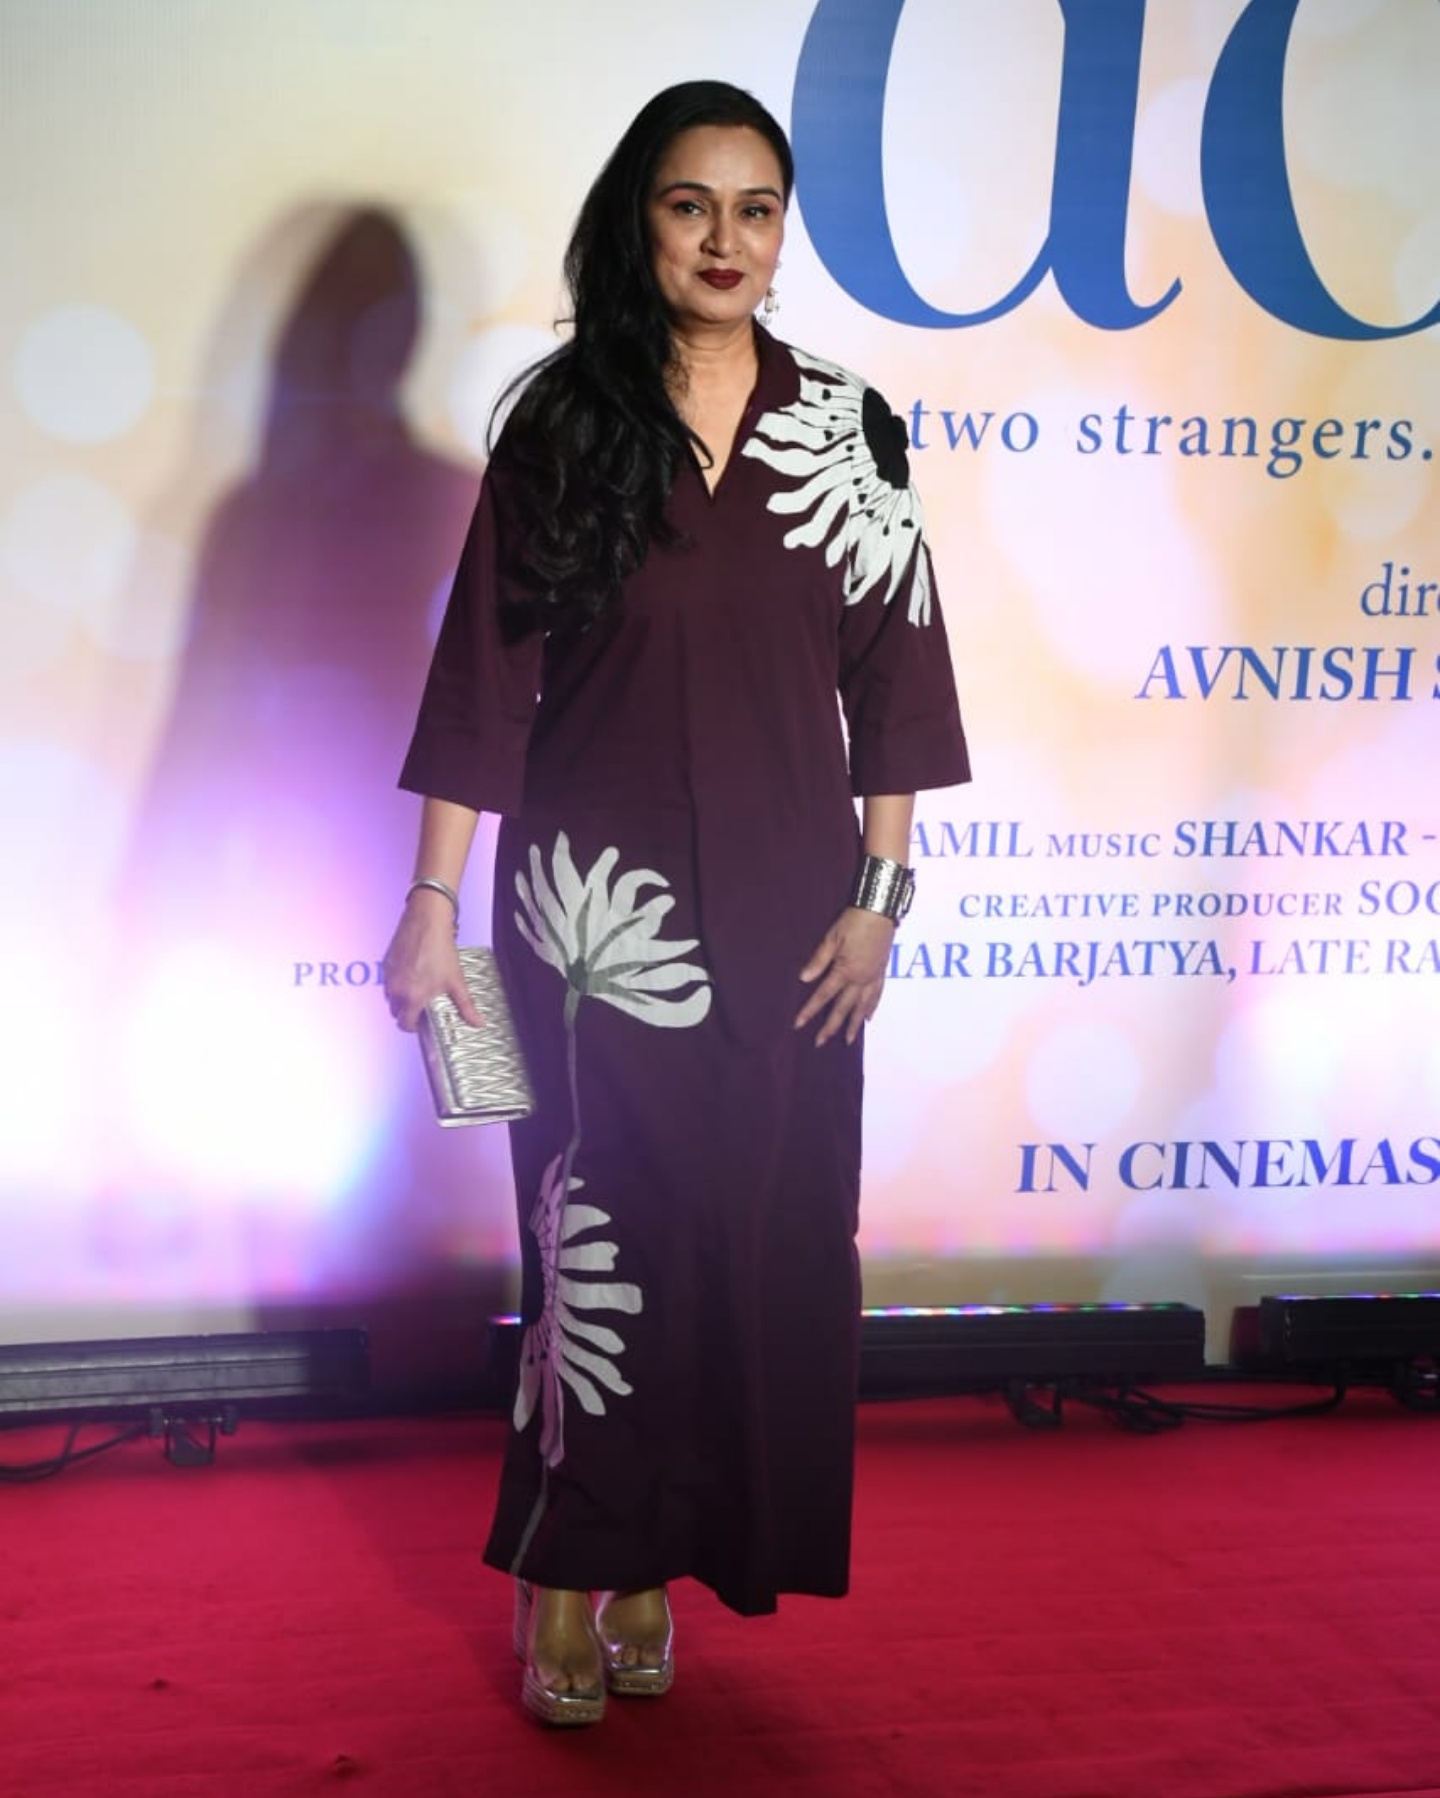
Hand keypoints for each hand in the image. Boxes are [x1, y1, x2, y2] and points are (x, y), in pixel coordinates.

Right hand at [381, 892, 482, 1032]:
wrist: (427, 921)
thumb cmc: (441, 949)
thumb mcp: (456, 980)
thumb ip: (465, 1006)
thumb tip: (477, 1023)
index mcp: (411, 997)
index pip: (405, 1024)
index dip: (414, 1026)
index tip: (423, 1022)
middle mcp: (396, 989)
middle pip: (396, 1012)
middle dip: (407, 1013)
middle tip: (423, 1006)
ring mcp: (389, 976)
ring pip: (391, 997)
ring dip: (401, 998)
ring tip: (419, 988)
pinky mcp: (386, 963)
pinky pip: (388, 981)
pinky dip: (397, 983)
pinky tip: (413, 973)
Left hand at [794, 907, 894, 1045]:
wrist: (880, 910)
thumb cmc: (853, 921)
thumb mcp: (832, 938)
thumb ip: (818, 960)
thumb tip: (804, 978)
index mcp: (845, 970)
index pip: (824, 995)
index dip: (810, 1010)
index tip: (798, 1024)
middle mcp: (861, 979)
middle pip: (844, 1007)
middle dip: (831, 1026)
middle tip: (821, 1042)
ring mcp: (873, 977)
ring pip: (863, 1006)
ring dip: (854, 1024)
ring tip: (848, 1039)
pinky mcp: (882, 972)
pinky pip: (878, 995)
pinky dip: (872, 1008)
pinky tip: (869, 1017)